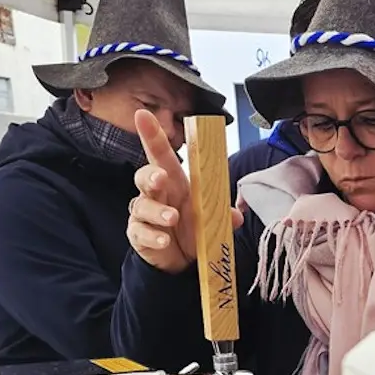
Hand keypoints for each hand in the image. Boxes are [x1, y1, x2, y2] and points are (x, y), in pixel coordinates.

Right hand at [127, 110, 241, 273]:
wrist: (182, 259)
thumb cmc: (193, 228)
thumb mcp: (211, 219)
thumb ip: (223, 215)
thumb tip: (236, 215)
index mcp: (174, 181)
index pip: (160, 154)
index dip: (151, 135)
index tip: (142, 115)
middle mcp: (156, 193)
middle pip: (144, 175)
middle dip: (151, 175)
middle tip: (161, 179)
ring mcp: (144, 213)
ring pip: (142, 206)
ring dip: (157, 211)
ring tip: (172, 219)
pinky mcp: (138, 234)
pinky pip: (140, 232)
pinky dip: (152, 236)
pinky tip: (164, 241)